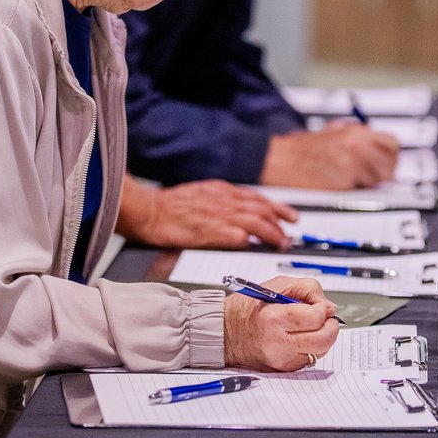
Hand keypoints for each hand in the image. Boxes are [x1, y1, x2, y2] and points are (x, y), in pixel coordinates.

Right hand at [115, 175, 297, 248]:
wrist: (147, 210)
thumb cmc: (167, 206)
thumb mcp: (200, 195)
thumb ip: (219, 202)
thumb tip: (236, 213)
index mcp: (221, 191)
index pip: (257, 198)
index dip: (276, 208)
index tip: (289, 216)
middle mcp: (224, 200)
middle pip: (262, 209)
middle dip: (280, 221)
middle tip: (290, 233)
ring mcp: (218, 215)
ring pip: (256, 222)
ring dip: (272, 233)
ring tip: (280, 243)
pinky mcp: (210, 230)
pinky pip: (237, 235)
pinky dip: (249, 241)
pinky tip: (255, 247)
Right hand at [223, 275, 338, 370]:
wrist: (225, 334)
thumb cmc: (247, 308)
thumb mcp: (275, 286)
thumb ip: (305, 289)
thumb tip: (328, 306)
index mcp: (274, 319)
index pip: (314, 318)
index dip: (324, 310)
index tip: (323, 306)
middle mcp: (278, 343)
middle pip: (322, 340)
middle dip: (331, 327)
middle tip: (326, 318)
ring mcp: (282, 359)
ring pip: (320, 351)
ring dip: (323, 337)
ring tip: (311, 327)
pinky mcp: (284, 369)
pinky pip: (310, 358)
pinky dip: (312, 347)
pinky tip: (300, 337)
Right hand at [260, 122, 398, 188]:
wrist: (280, 160)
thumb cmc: (301, 150)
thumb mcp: (333, 132)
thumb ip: (356, 136)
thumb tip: (374, 145)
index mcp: (355, 132)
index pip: (393, 144)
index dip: (391, 156)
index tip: (385, 163)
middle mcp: (356, 147)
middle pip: (390, 165)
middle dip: (384, 173)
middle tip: (373, 177)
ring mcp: (351, 165)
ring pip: (379, 180)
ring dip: (370, 183)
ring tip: (352, 181)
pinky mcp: (343, 184)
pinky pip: (360, 191)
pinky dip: (354, 191)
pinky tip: (339, 185)